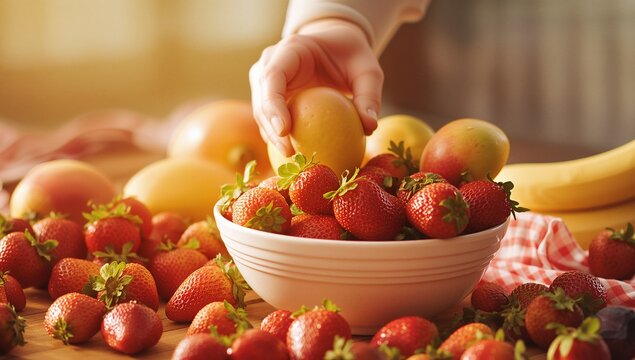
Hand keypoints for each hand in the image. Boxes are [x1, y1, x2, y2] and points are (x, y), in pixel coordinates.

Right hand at [249, 19, 382, 156]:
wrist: (336, 47)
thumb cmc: (351, 56)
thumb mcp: (367, 70)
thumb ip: (369, 96)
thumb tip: (370, 127)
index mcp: (291, 50)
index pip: (272, 76)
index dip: (273, 104)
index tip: (285, 130)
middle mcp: (271, 64)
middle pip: (261, 98)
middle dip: (270, 128)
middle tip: (289, 153)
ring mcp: (266, 82)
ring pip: (261, 113)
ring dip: (272, 138)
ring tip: (291, 159)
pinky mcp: (270, 98)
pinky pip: (270, 121)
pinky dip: (279, 138)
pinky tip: (294, 157)